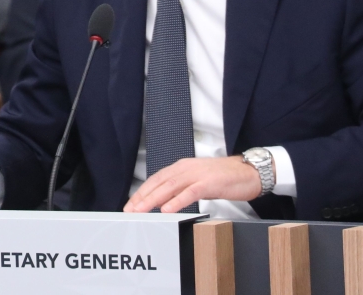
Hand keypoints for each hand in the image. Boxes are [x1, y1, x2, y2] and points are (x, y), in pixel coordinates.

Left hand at [123, 156, 261, 212]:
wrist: (249, 172)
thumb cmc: (225, 178)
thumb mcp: (198, 182)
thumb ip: (182, 189)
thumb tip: (165, 202)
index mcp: (182, 168)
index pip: (156, 180)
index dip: (142, 192)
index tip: (130, 205)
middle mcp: (186, 168)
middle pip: (158, 183)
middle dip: (142, 197)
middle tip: (129, 210)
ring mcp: (197, 174)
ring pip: (170, 187)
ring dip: (153, 200)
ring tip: (141, 211)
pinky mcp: (209, 183)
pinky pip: (190, 192)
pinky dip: (177, 201)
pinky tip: (167, 209)